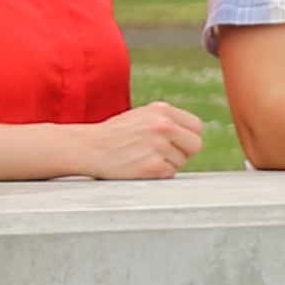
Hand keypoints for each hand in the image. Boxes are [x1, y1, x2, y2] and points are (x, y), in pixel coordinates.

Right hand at [77, 102, 210, 179]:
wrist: (88, 147)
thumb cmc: (117, 134)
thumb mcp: (143, 116)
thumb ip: (168, 121)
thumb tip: (195, 135)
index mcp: (162, 110)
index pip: (196, 127)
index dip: (188, 137)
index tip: (177, 143)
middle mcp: (163, 125)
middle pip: (195, 145)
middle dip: (184, 152)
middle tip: (164, 154)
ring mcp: (158, 146)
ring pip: (181, 162)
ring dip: (167, 164)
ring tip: (143, 157)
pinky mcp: (152, 166)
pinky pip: (169, 173)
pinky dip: (158, 174)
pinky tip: (140, 166)